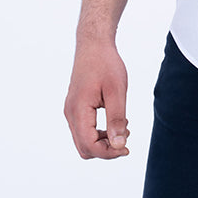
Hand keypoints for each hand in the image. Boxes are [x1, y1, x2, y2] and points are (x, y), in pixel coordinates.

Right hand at [64, 39, 130, 158]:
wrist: (93, 44)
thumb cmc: (106, 64)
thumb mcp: (116, 91)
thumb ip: (116, 119)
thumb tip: (119, 145)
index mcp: (79, 110)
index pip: (89, 146)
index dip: (108, 153)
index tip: (127, 147)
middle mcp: (70, 113)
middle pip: (84, 148)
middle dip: (105, 150)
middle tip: (126, 139)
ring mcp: (71, 110)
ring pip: (83, 140)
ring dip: (103, 141)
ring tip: (124, 128)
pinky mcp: (75, 107)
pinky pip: (84, 129)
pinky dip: (99, 132)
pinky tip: (116, 122)